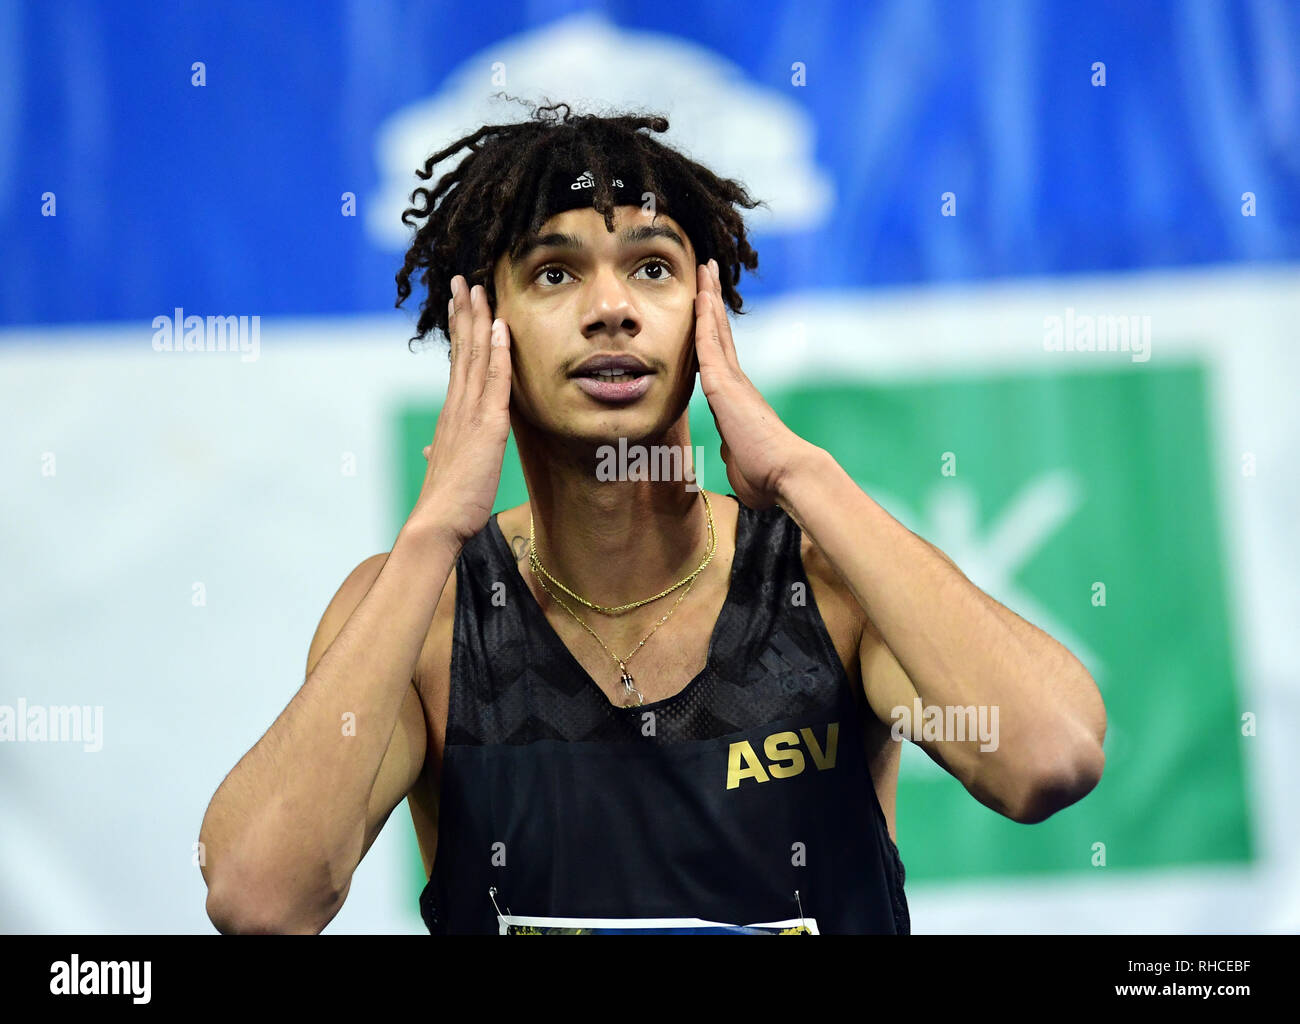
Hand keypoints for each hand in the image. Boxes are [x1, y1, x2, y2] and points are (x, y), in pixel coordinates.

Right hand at [410, 275, 512, 547]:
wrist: (437, 523)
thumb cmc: (446, 504)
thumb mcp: (446, 471)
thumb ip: (442, 453)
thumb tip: (434, 450)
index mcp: (452, 415)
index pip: (458, 364)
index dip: (460, 332)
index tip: (459, 305)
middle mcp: (457, 407)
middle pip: (462, 350)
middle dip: (463, 312)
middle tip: (463, 280)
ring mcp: (470, 413)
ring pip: (475, 356)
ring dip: (478, 319)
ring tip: (477, 288)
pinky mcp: (487, 426)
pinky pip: (495, 380)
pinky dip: (498, 352)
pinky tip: (500, 327)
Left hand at [693, 259, 811, 508]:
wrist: (787, 474)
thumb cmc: (766, 476)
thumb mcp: (740, 459)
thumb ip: (733, 448)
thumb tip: (731, 450)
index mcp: (737, 400)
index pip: (720, 357)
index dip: (713, 330)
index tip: (708, 307)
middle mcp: (737, 383)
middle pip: (720, 333)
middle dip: (712, 302)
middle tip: (707, 272)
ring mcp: (733, 381)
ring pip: (715, 330)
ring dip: (708, 298)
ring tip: (703, 269)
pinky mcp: (726, 386)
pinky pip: (710, 344)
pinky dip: (704, 319)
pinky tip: (700, 295)